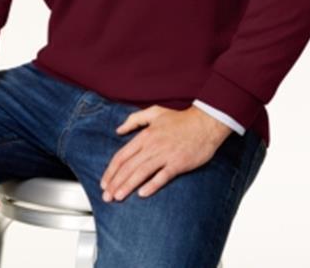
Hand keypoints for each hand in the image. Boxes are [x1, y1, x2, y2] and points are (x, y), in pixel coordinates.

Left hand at [99, 104, 232, 201]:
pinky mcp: (178, 163)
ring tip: (117, 197)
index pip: (122, 155)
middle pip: (128, 166)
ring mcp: (165, 155)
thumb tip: (118, 130)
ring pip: (141, 172)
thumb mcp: (154, 112)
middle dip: (115, 182)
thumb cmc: (180, 119)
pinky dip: (152, 185)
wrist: (205, 123)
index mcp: (145, 135)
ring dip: (128, 186)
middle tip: (106, 196)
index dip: (111, 170)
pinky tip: (142, 194)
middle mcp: (152, 146)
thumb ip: (134, 120)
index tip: (104, 182)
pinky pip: (162, 176)